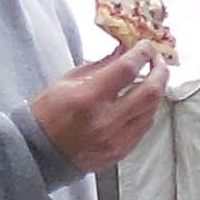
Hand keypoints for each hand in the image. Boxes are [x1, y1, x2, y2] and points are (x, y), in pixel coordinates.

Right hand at [31, 42, 168, 174]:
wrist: (38, 153)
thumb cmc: (49, 114)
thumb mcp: (68, 80)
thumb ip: (101, 65)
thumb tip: (125, 50)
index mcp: (88, 97)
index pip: (128, 69)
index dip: (142, 53)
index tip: (146, 45)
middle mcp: (106, 120)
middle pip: (151, 92)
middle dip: (160, 71)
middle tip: (157, 61)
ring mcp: (116, 139)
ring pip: (152, 111)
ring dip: (155, 91)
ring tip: (149, 80)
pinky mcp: (120, 152)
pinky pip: (144, 127)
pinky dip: (146, 111)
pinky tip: (140, 102)